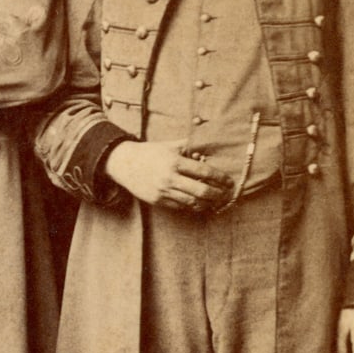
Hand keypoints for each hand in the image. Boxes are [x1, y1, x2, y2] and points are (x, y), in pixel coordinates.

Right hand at [104, 139, 230, 209]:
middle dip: (217, 194)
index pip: (203, 172)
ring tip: (215, 201)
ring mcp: (163, 191)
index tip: (228, 181)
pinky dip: (192, 206)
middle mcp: (170, 178)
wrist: (125, 164)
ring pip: (192, 202)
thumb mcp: (170, 146)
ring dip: (207, 203)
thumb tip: (208, 148)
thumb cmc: (150, 153)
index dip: (219, 178)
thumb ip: (189, 146)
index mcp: (175, 162)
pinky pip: (180, 206)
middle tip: (225, 195)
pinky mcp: (157, 200)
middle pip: (201, 190)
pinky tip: (199, 203)